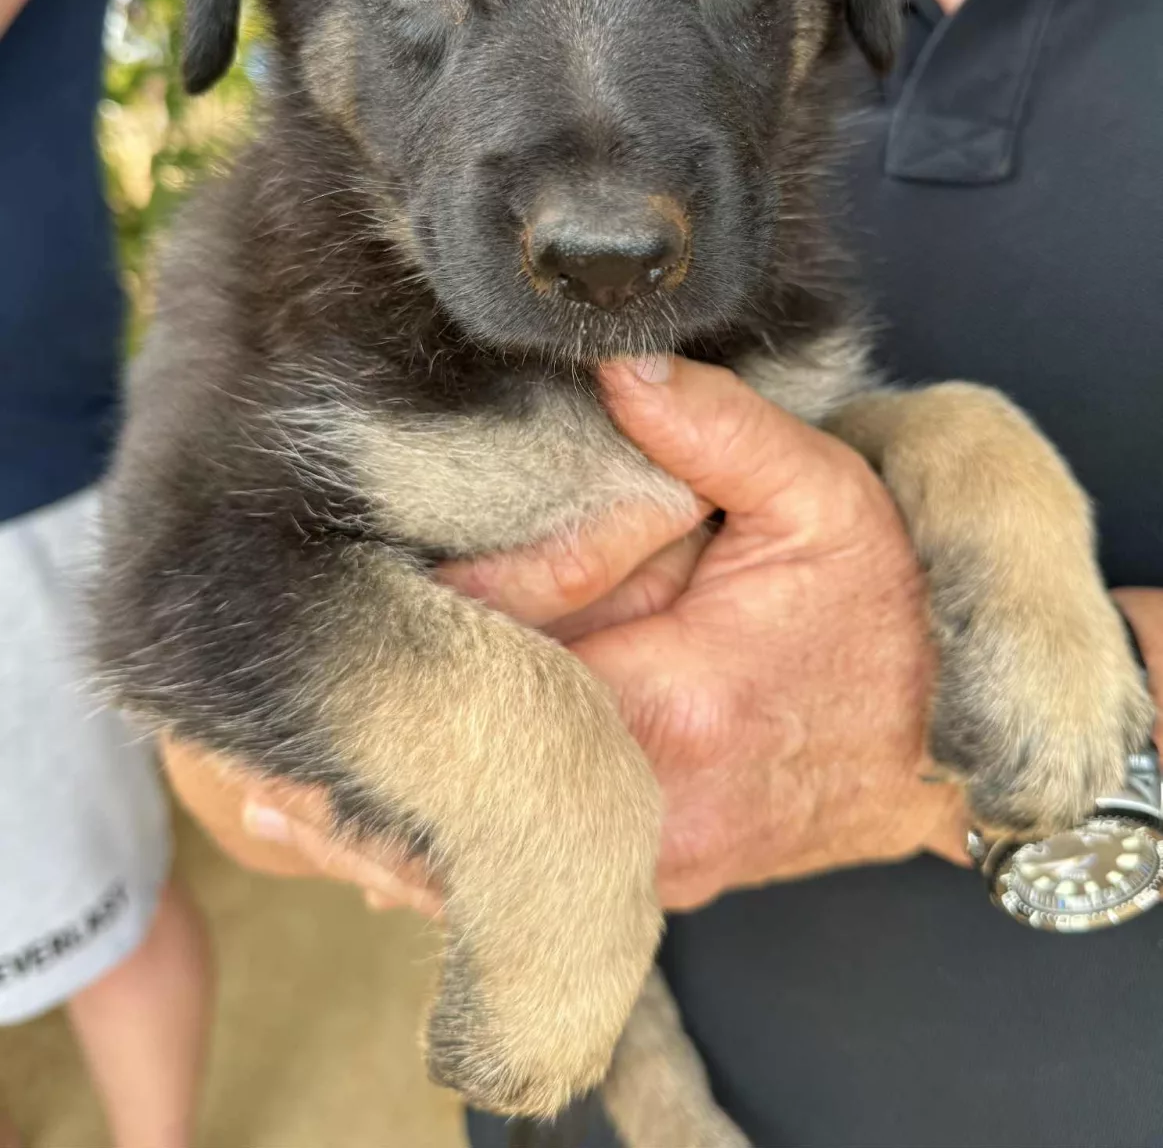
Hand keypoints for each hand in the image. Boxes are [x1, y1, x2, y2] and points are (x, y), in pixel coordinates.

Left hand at [164, 359, 1162, 913]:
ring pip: (480, 852)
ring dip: (374, 822)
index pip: (503, 644)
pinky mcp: (647, 876)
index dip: (422, 606)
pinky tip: (357, 847)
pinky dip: (435, 865)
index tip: (346, 572)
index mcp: (670, 692)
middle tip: (235, 728)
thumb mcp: (823, 498)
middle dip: (359, 740)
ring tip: (264, 797)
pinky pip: (518, 883)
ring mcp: (644, 854)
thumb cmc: (882, 617)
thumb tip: (615, 359)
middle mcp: (643, 793)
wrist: (940, 745)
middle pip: (469, 761)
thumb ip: (718, 428)